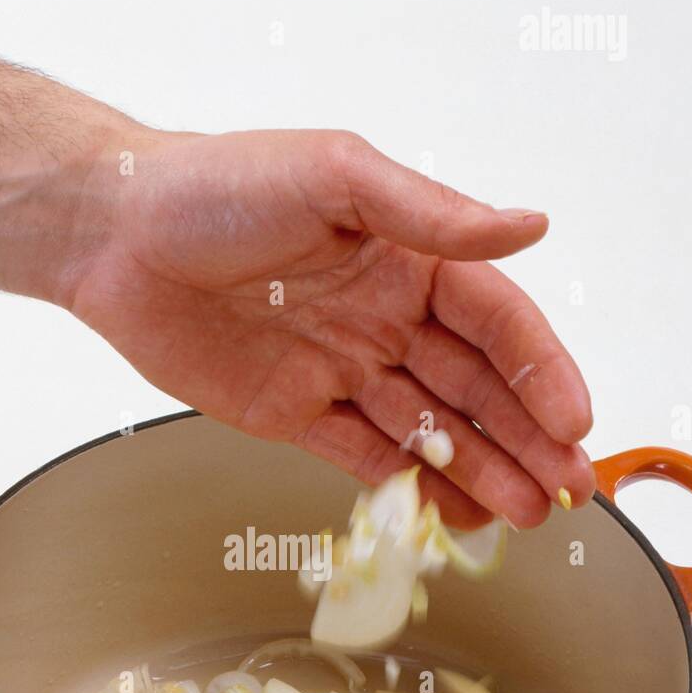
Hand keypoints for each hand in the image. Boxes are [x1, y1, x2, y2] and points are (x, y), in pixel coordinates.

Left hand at [67, 129, 594, 528]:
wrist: (115, 239)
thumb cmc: (216, 187)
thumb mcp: (332, 177)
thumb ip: (429, 212)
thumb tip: (529, 224)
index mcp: (406, 257)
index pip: (496, 322)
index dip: (541, 373)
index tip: (576, 423)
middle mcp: (384, 316)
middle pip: (475, 387)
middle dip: (528, 438)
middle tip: (571, 488)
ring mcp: (343, 369)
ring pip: (430, 430)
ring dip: (483, 471)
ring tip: (527, 514)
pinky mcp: (297, 414)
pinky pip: (366, 457)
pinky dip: (411, 488)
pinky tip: (454, 513)